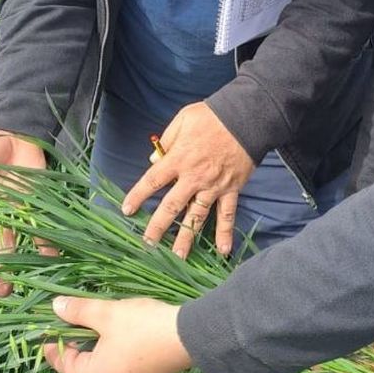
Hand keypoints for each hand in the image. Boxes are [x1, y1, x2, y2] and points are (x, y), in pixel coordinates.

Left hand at [44, 296, 190, 372]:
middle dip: (75, 339)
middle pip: (80, 365)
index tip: (49, 321)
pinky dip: (111, 349)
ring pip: (100, 364)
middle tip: (73, 315)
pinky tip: (117, 329)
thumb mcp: (107, 312)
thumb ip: (78, 310)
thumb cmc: (144, 326)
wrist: (190, 336)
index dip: (51, 340)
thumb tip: (56, 306)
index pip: (61, 362)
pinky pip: (117, 365)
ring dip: (94, 343)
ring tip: (96, 318)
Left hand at [121, 102, 254, 258]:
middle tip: (147, 243)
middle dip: (158, 226)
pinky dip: (225, 232)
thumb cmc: (212, 116)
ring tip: (178, 256)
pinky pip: (228, 214)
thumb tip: (153, 160)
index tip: (127, 210)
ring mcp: (213, 186)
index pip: (152, 181)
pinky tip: (222, 251)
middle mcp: (194, 177)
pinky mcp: (231, 189)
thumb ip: (166, 141)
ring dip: (187, 237)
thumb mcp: (183, 119)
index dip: (138, 195)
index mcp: (179, 159)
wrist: (246, 118)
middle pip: (172, 206)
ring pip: (197, 216)